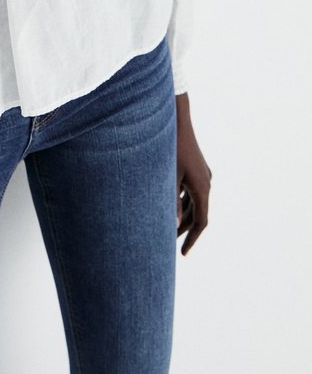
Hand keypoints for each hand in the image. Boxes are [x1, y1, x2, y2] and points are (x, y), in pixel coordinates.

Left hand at [175, 93, 211, 255]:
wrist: (176, 120)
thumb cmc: (170, 147)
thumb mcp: (168, 176)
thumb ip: (171, 202)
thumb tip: (174, 224)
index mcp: (202, 188)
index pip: (201, 221)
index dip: (192, 239)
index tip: (183, 253)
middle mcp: (206, 182)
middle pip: (197, 214)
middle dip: (185, 229)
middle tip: (170, 245)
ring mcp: (202, 174)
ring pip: (194, 202)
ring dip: (183, 215)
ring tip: (167, 227)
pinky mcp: (196, 168)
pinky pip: (191, 190)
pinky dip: (182, 201)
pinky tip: (168, 206)